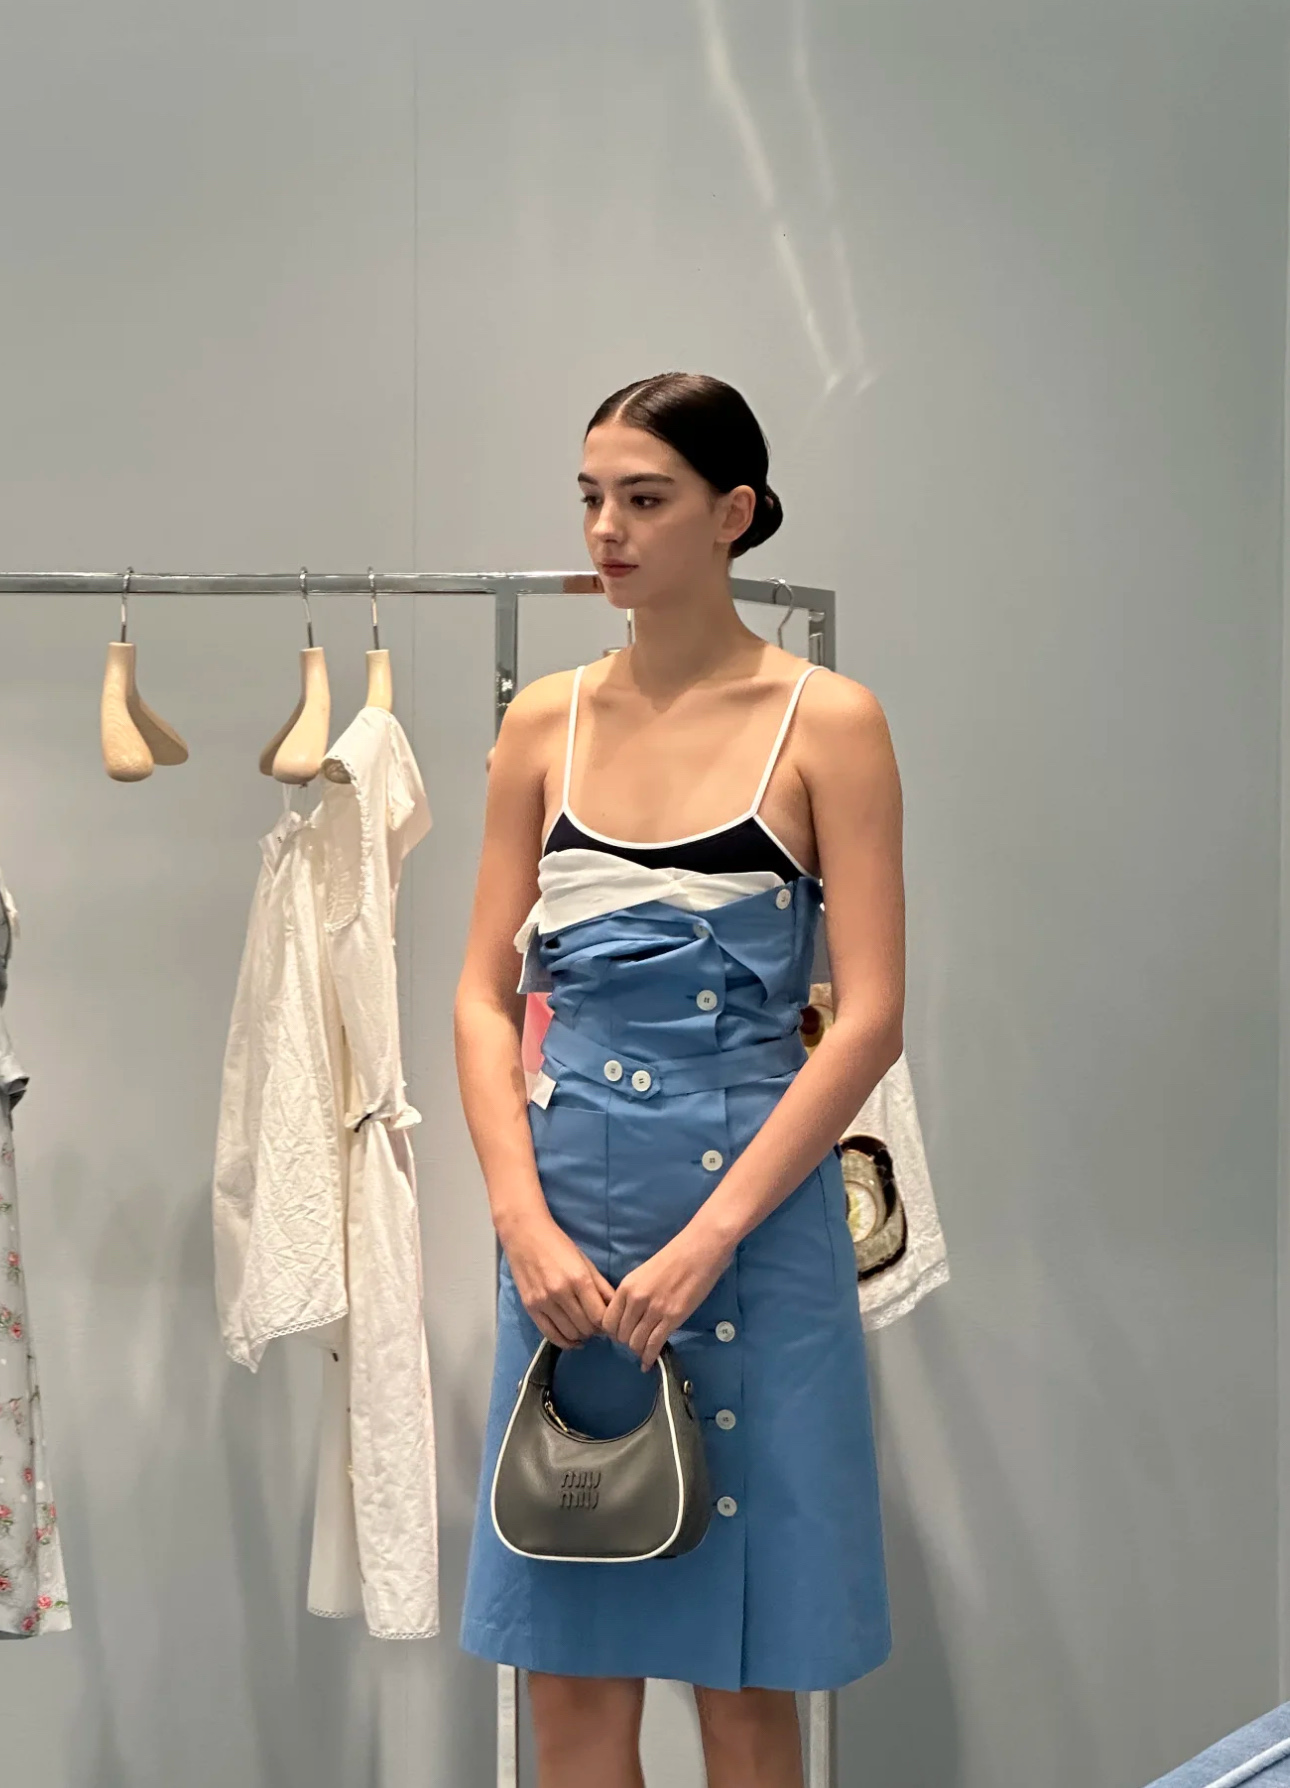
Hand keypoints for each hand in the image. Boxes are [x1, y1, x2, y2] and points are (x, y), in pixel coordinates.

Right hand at [503, 1215, 614, 1349]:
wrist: (525, 1235)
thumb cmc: (559, 1245)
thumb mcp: (586, 1262)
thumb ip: (602, 1287)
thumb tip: (616, 1310)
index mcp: (579, 1279)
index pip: (599, 1316)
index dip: (607, 1324)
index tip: (609, 1322)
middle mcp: (561, 1293)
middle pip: (585, 1327)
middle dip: (595, 1330)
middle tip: (597, 1325)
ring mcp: (543, 1302)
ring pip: (570, 1333)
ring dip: (581, 1336)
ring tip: (585, 1328)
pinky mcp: (530, 1308)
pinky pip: (550, 1335)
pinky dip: (565, 1341)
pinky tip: (572, 1339)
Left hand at [601, 1225, 733, 1370]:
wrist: (699, 1249)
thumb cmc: (674, 1257)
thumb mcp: (644, 1273)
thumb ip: (633, 1294)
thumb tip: (628, 1316)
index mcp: (626, 1286)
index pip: (607, 1321)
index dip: (612, 1332)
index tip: (621, 1334)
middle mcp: (636, 1299)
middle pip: (620, 1335)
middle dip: (626, 1343)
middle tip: (635, 1343)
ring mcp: (654, 1309)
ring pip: (636, 1343)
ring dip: (639, 1350)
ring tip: (644, 1351)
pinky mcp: (673, 1318)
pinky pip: (654, 1345)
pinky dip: (650, 1357)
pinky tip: (649, 1363)